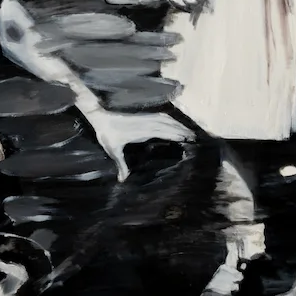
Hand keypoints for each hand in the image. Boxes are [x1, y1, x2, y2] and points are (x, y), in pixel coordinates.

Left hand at [77, 104, 194, 181]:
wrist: (101, 116)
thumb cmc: (107, 133)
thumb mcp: (113, 150)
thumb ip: (121, 164)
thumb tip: (122, 180)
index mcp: (143, 131)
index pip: (164, 132)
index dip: (177, 134)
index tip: (188, 138)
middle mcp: (147, 123)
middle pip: (169, 125)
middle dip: (182, 130)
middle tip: (194, 137)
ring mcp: (146, 117)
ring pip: (166, 119)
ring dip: (178, 123)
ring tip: (188, 130)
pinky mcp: (143, 115)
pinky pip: (160, 116)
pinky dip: (170, 119)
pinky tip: (174, 121)